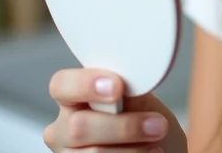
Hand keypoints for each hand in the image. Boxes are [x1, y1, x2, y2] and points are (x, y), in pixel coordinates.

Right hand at [44, 68, 187, 152]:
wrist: (160, 146)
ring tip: (156, 141)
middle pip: (78, 126)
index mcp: (73, 99)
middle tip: (157, 124)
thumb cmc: (147, 121)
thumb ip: (127, 87)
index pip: (61, 85)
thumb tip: (128, 75)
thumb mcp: (141, 99)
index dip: (85, 84)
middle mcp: (63, 128)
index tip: (117, 87)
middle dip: (123, 126)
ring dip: (132, 148)